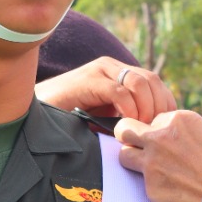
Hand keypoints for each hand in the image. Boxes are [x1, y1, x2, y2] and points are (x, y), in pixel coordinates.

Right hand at [35, 57, 174, 123]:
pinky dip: (129, 109)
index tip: (165, 127)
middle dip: (159, 106)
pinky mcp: (89, 80)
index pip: (155, 82)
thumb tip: (155, 134)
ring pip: (140, 82)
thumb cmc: (72, 118)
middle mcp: (113, 67)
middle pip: (152, 80)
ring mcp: (101, 71)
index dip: (165, 103)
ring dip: (146, 108)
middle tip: (156, 130)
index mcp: (120, 73)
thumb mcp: (106, 117)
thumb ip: (127, 118)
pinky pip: (119, 92)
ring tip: (142, 128)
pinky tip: (125, 125)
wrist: (37, 111)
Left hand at [115, 110, 201, 201]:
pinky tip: (171, 192)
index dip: (160, 131)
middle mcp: (162, 136)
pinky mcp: (151, 188)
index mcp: (181, 120)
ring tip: (152, 170)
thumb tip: (199, 145)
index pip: (154, 119)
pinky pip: (141, 183)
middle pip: (125, 129)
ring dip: (134, 160)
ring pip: (124, 154)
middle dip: (130, 137)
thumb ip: (201, 139)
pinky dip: (152, 186)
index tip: (169, 143)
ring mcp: (153, 163)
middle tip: (140, 148)